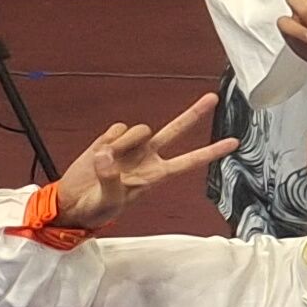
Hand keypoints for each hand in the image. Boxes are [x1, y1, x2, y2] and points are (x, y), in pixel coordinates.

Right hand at [45, 96, 239, 231]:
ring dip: (125, 142)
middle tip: (213, 98)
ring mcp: (130, 147)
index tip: (234, 143)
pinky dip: (109, 139)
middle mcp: (148, 157)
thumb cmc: (97, 208)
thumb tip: (107, 155)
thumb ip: (111, 179)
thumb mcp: (109, 201)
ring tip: (108, 160)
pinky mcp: (110, 140)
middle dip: (194, 114)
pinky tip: (101, 151)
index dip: (211, 152)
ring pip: (141, 129)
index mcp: (156, 175)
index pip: (190, 161)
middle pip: (176, 131)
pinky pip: (117, 128)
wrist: (72, 203)